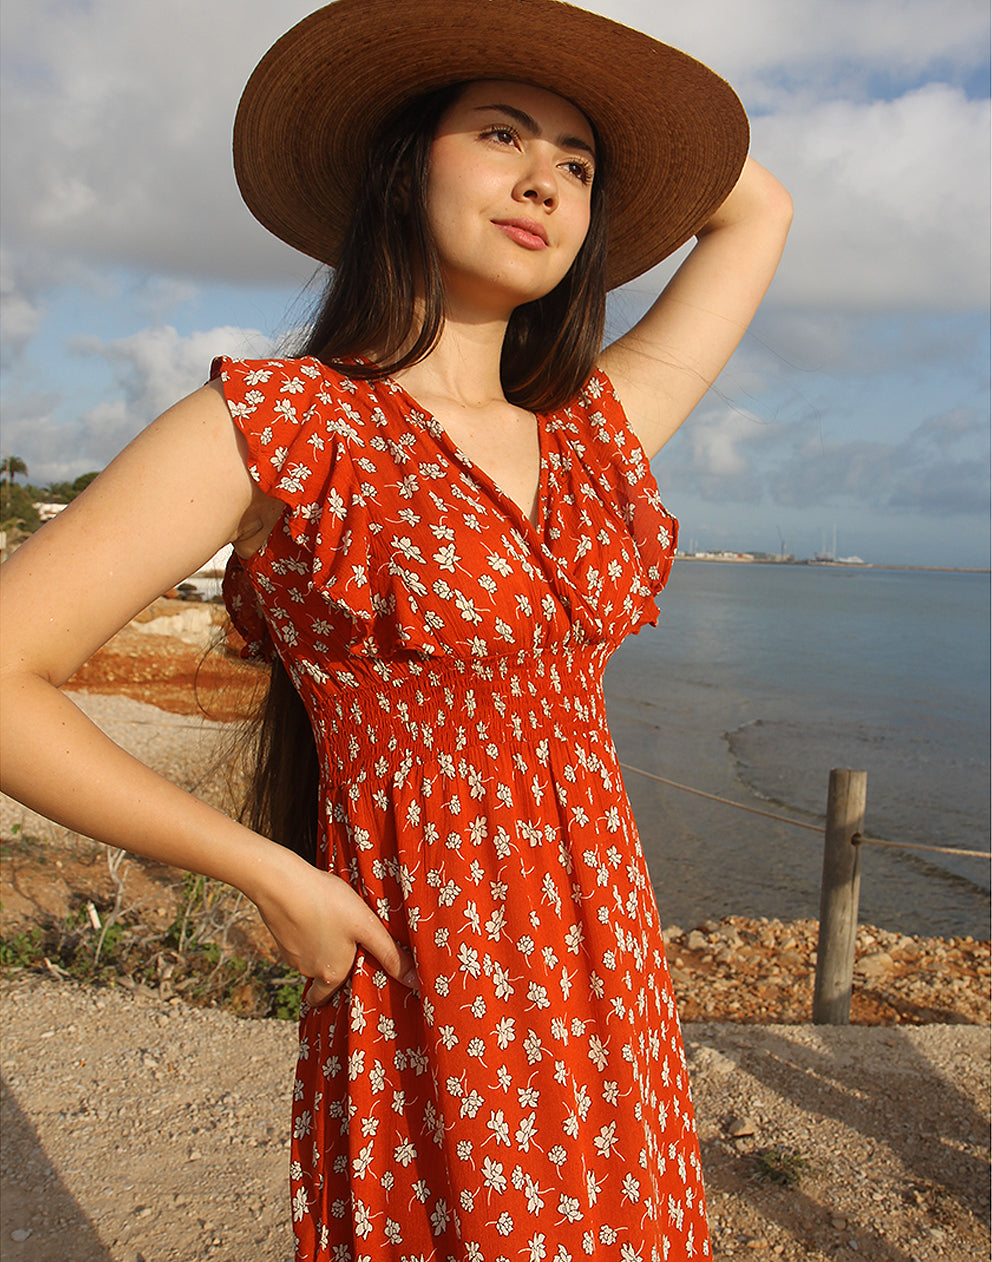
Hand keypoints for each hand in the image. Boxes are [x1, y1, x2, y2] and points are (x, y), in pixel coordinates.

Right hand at [251, 850, 416, 1006]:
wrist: (282, 883)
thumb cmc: (328, 903)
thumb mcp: (366, 926)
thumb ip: (390, 954)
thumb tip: (417, 984)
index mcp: (330, 974)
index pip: (327, 999)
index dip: (337, 992)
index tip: (348, 980)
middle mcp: (308, 970)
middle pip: (320, 977)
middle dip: (330, 968)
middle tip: (344, 947)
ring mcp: (290, 954)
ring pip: (308, 958)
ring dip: (319, 947)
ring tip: (333, 924)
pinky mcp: (279, 935)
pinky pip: (296, 941)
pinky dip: (305, 932)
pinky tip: (315, 914)